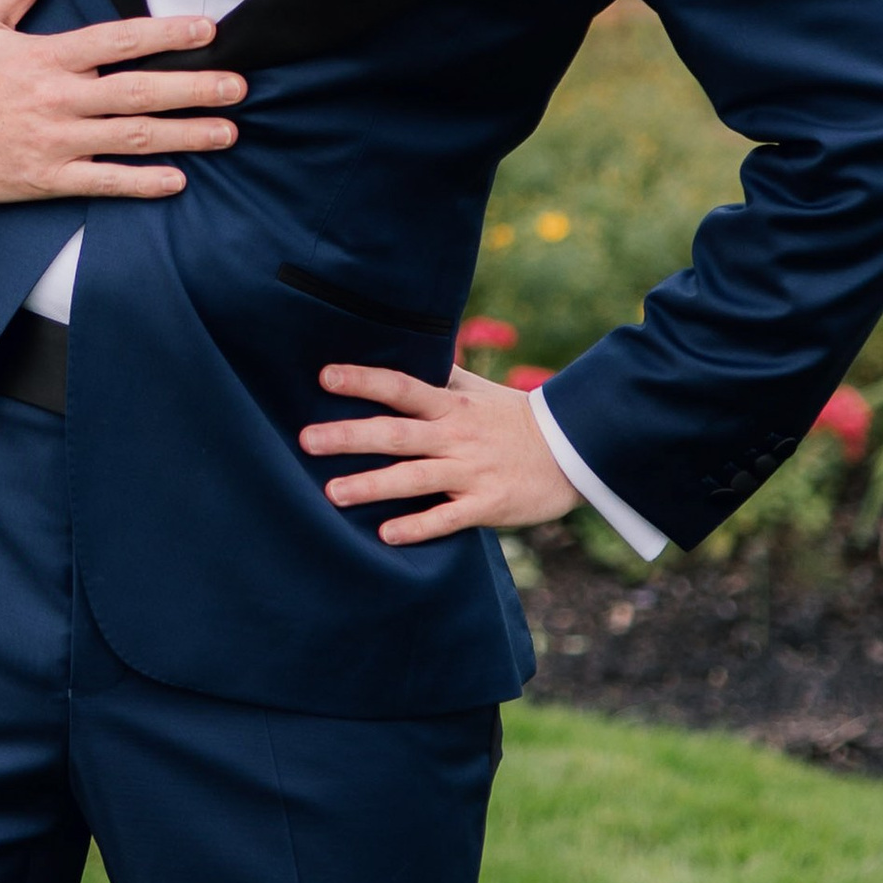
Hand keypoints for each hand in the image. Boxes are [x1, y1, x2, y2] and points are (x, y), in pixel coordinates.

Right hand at [0, 0, 242, 205]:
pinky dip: (143, 183)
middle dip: (195, 88)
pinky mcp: (46, 178)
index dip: (168, 33)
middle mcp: (58, 99)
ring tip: (228, 131)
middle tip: (239, 86)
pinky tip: (178, 180)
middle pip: (139, 91)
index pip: (119, 40)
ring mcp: (54, 141)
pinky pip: (103, 182)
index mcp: (48, 57)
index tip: (208, 30)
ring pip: (133, 138)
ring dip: (185, 134)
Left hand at [299, 363, 578, 546]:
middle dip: (350, 436)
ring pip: (415, 478)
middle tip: (306, 440)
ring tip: (332, 493)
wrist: (576, 451)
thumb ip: (437, 376)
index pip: (401, 387)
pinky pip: (448, 518)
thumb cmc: (513, 419)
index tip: (324, 377)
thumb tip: (398, 348)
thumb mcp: (477, 392)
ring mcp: (472, 472)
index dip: (364, 380)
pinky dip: (419, 526)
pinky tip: (386, 534)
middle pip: (397, 433)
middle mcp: (457, 436)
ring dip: (373, 485)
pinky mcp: (488, 505)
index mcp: (452, 405)